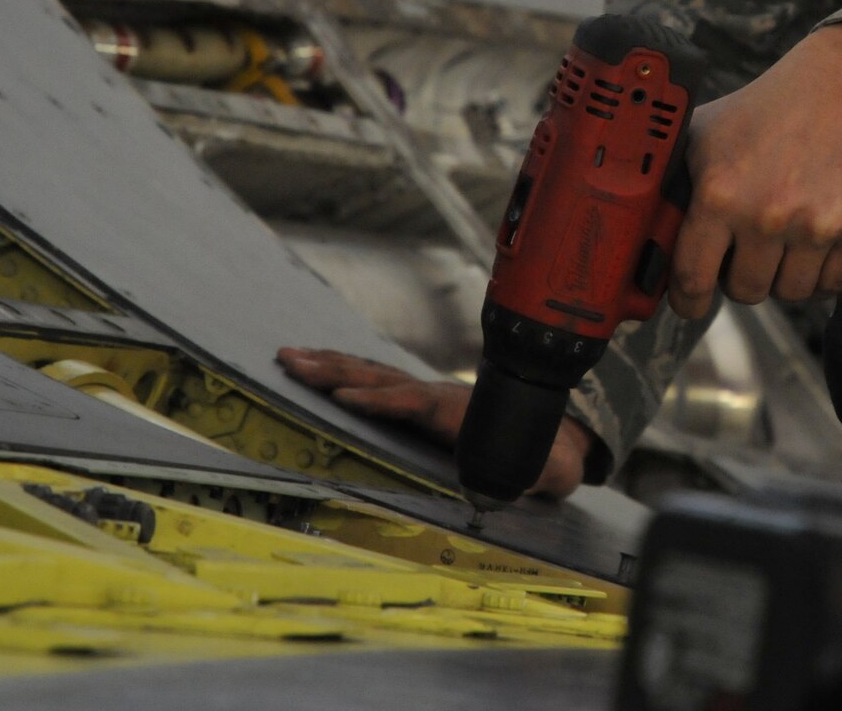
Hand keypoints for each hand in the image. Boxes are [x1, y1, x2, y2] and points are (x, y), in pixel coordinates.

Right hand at [275, 347, 595, 497]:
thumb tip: (517, 487)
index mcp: (463, 415)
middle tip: (291, 359)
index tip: (344, 396)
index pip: (416, 404)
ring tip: (287, 355)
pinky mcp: (418, 398)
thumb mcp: (547, 473)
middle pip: (382, 378)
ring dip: (330, 363)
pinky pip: (377, 379)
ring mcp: (426, 393)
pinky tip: (315, 364)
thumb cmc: (545, 459)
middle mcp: (438, 396)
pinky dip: (344, 369)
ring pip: (373, 373)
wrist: (553, 432)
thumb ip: (533, 478)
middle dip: (335, 370)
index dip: (382, 401)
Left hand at [670, 24, 841, 319]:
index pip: (693, 279)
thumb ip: (674, 188)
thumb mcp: (703, 138)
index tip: (691, 303)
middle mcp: (769, 214)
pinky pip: (834, 283)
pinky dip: (825, 270)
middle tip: (749, 247)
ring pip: (792, 293)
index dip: (688, 300)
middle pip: (746, 292)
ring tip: (787, 234)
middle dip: (742, 275)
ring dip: (786, 273)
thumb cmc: (766, 112)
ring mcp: (819, 225)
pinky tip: (819, 234)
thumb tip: (644, 237)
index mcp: (721, 194)